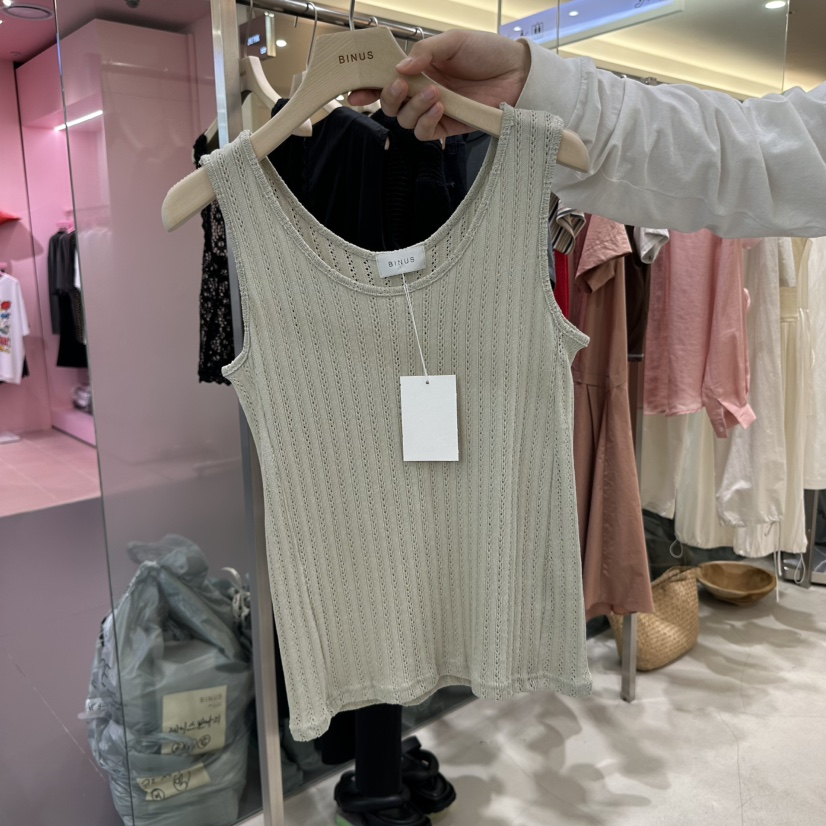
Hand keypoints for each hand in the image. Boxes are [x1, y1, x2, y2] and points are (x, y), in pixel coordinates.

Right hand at [348, 29, 530, 140]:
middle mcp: (422, 90)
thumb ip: (425, 52)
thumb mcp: (452, 41)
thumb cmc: (487, 52)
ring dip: (414, 108)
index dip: (368, 86)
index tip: (354, 91)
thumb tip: (401, 67)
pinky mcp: (448, 127)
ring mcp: (434, 110)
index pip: (386, 79)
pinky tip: (440, 107)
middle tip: (401, 85)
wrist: (516, 73)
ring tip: (434, 92)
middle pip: (390, 104)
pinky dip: (427, 121)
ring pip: (406, 121)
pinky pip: (426, 133)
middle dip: (389, 97)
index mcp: (419, 68)